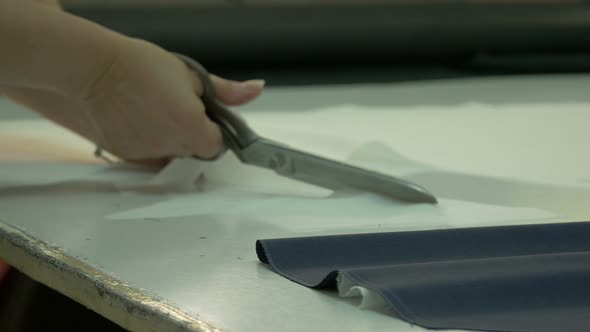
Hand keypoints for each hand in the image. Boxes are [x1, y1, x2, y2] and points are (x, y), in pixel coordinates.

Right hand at [3, 38, 263, 162]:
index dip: (212, 131)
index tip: (202, 115)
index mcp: (191, 126)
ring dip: (169, 139)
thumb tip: (257, 89)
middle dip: (191, 134)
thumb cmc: (142, 66)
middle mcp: (170, 146)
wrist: (92, 69)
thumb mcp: (191, 74)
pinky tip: (138, 120)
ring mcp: (146, 154)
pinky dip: (149, 143)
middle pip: (193, 151)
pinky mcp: (126, 156)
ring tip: (153, 111)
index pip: (215, 145)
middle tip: (175, 108)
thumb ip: (226, 91)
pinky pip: (148, 157)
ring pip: (170, 155)